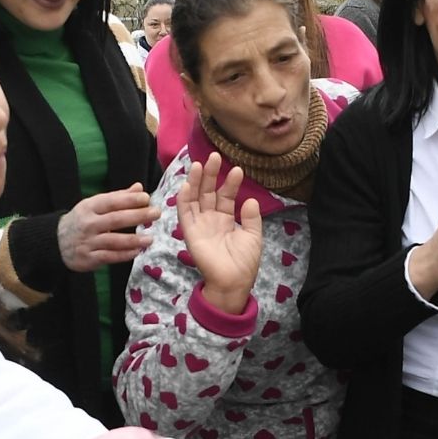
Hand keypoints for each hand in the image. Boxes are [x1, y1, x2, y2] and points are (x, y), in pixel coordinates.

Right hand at [58, 184, 155, 271]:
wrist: (55, 242)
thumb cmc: (82, 220)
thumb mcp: (94, 205)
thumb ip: (118, 197)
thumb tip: (139, 187)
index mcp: (89, 207)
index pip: (111, 201)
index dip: (129, 199)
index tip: (146, 198)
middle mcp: (89, 223)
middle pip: (116, 219)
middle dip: (137, 216)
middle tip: (156, 213)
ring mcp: (88, 242)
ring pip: (114, 240)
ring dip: (134, 239)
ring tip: (150, 238)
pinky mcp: (89, 258)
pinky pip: (109, 257)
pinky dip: (124, 255)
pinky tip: (137, 251)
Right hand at [176, 154, 262, 312]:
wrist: (233, 282)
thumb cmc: (244, 262)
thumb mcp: (253, 236)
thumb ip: (251, 218)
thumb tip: (251, 199)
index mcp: (225, 220)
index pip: (226, 196)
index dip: (230, 183)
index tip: (238, 170)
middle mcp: (210, 219)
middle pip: (208, 192)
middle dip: (212, 175)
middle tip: (216, 156)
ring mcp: (199, 225)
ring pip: (195, 198)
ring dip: (197, 181)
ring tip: (201, 164)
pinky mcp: (190, 232)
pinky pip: (185, 213)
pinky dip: (184, 199)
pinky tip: (188, 184)